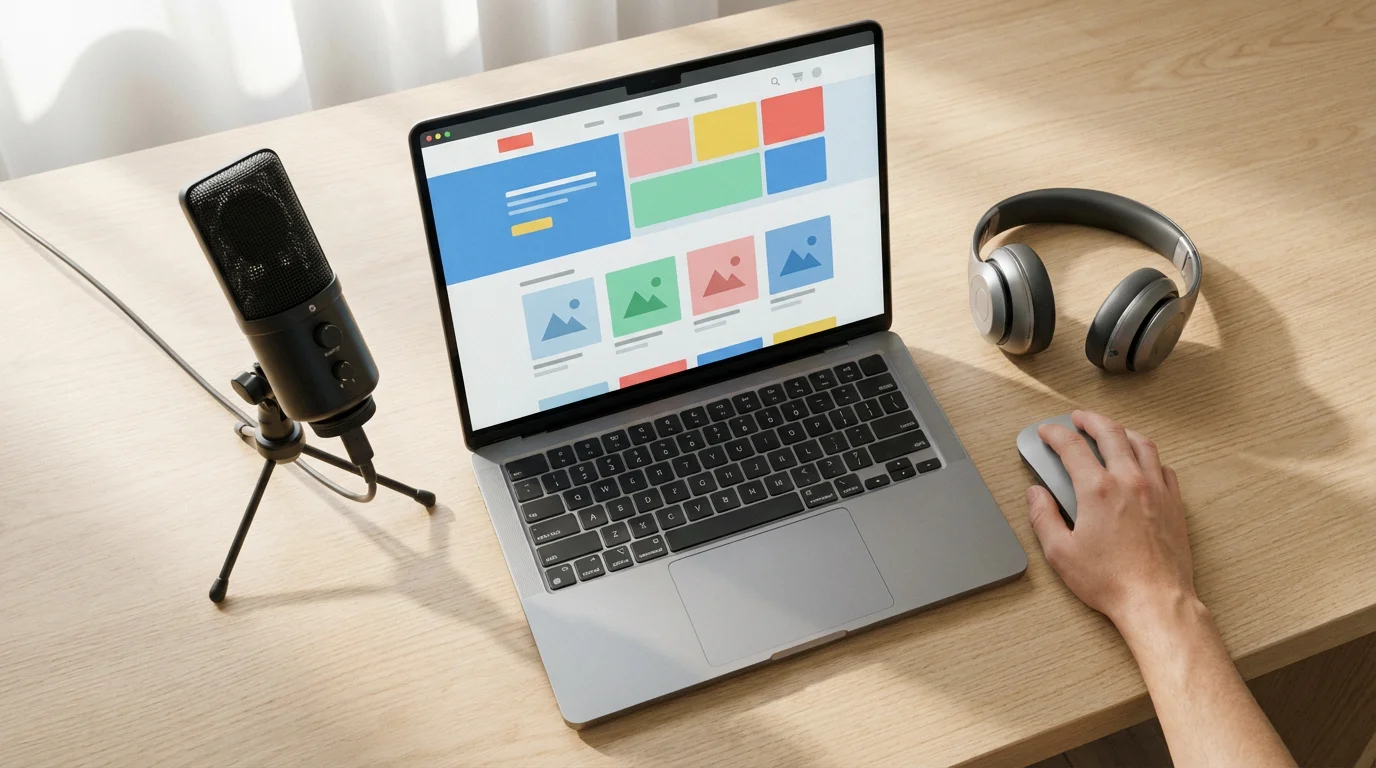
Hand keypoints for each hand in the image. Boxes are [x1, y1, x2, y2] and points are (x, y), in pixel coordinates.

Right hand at [1026, 410, 1195, 632]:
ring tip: (1109, 431)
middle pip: (1109, 433)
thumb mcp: (1060, 552)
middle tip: (1078, 419)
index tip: (1046, 433)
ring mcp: (1156, 489)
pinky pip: (1163, 466)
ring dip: (1121, 431)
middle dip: (1090, 420)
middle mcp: (1129, 481)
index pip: (1071, 447)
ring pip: (1140, 443)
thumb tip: (1036, 494)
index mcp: (1098, 490)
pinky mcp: (1174, 503)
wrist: (1155, 599)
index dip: (1054, 434)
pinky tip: (1141, 461)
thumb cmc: (1110, 580)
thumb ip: (1043, 516)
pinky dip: (1148, 456)